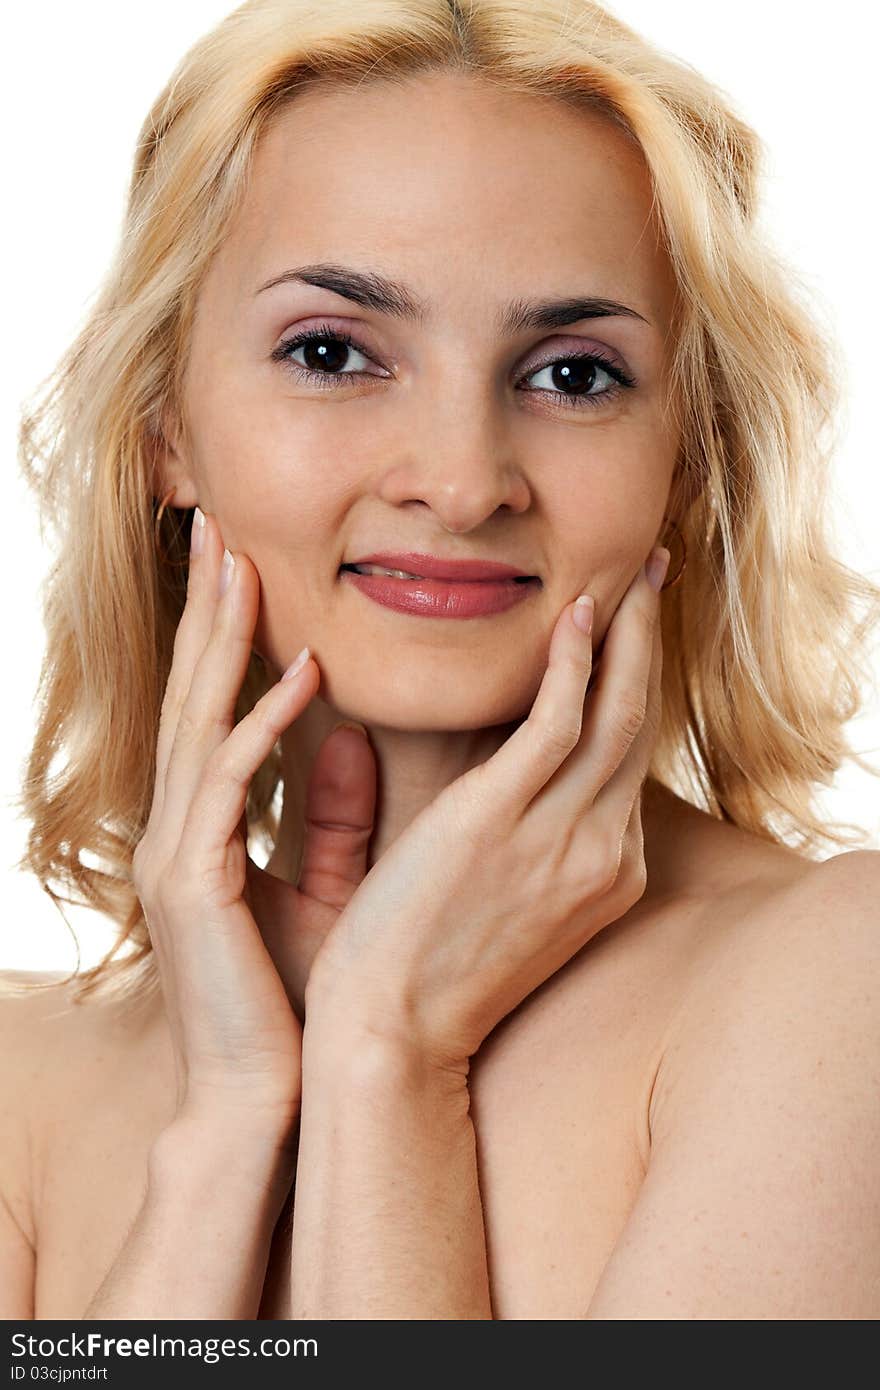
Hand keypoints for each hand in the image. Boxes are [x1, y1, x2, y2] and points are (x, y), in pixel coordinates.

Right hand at [133, 508, 375, 1134]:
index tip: (246, 566)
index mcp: (204, 828)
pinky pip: (228, 785)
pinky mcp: (196, 884)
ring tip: (241, 564)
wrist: (265, 1099)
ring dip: (220, 642)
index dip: (226, 638)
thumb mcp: (324, 885)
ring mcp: (177, 854)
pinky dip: (260, 724)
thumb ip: (333, 812)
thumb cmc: (296, 999)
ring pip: (196, 722)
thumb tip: (351, 732)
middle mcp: (178, 829)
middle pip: (192, 696)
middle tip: (219, 527)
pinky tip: (300, 673)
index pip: (213, 710)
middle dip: (206, 612)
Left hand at [306, 549, 668, 1071]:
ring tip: (628, 572)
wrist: (387, 1037)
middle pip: (638, 723)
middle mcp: (602, 851)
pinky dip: (577, 662)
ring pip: (617, 710)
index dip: (630, 687)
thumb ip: (522, 837)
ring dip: (627, 632)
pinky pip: (562, 721)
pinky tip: (577, 611)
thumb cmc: (423, 972)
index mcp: (600, 871)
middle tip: (649, 575)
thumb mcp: (501, 901)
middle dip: (648, 643)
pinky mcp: (504, 820)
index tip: (626, 632)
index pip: (624, 759)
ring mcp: (563, 838)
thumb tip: (504, 779)